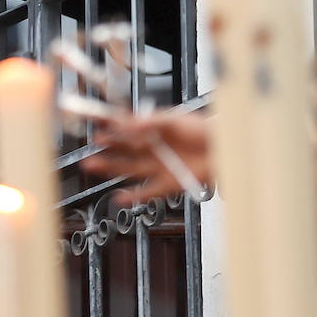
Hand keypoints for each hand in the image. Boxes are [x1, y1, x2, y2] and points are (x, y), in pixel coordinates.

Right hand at [81, 112, 212, 205]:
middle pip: (126, 150)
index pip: (129, 129)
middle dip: (108, 148)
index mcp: (156, 131)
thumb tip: (129, 123)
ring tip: (92, 165)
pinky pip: (148, 192)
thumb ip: (151, 121)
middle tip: (91, 146)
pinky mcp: (169, 184)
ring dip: (111, 167)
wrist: (225, 149)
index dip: (113, 129)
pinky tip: (119, 197)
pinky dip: (133, 196)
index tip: (98, 127)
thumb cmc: (204, 130)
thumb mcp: (175, 119)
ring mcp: (161, 168)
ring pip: (130, 169)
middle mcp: (156, 150)